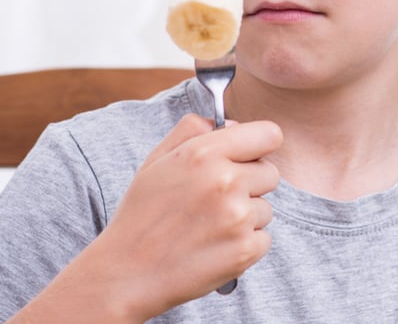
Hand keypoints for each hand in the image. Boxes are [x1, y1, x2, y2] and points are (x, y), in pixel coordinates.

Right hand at [15, 114, 281, 323]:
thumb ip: (192, 130)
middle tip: (217, 199)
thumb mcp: (157, 160)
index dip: (260, 145)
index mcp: (205, 153)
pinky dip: (245, 245)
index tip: (249, 156)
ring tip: (208, 227)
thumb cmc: (142, 214)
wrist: (126, 273)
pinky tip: (214, 247)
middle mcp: (226, 181)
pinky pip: (264, 238)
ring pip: (265, 208)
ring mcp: (238, 218)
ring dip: (246, 217)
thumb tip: (230, 124)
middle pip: (271, 173)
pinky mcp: (245, 250)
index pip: (269, 135)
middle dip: (250, 184)